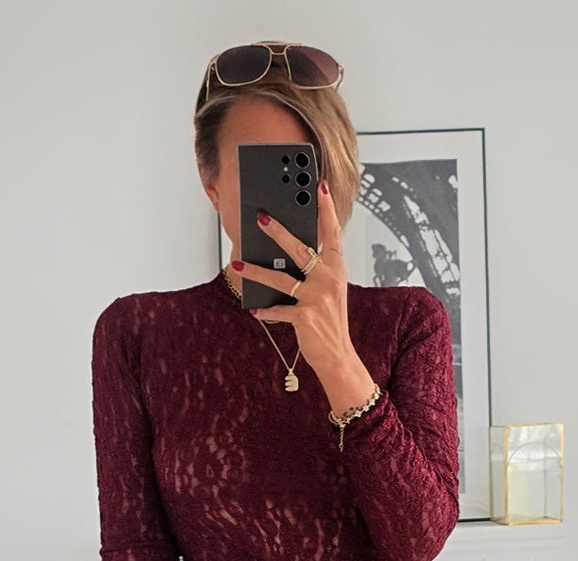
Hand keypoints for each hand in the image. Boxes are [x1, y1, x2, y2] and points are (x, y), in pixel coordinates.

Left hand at [234, 180, 369, 396]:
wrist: (338, 357)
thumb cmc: (330, 322)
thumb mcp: (329, 291)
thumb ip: (315, 270)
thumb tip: (286, 252)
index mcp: (336, 269)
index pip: (332, 233)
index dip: (326, 209)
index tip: (320, 186)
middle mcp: (329, 279)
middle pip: (300, 249)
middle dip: (279, 231)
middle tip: (262, 216)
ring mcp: (317, 298)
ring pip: (281, 278)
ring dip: (256, 270)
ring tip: (238, 262)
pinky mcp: (305, 317)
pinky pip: (278, 309)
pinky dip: (265, 311)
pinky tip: (254, 309)